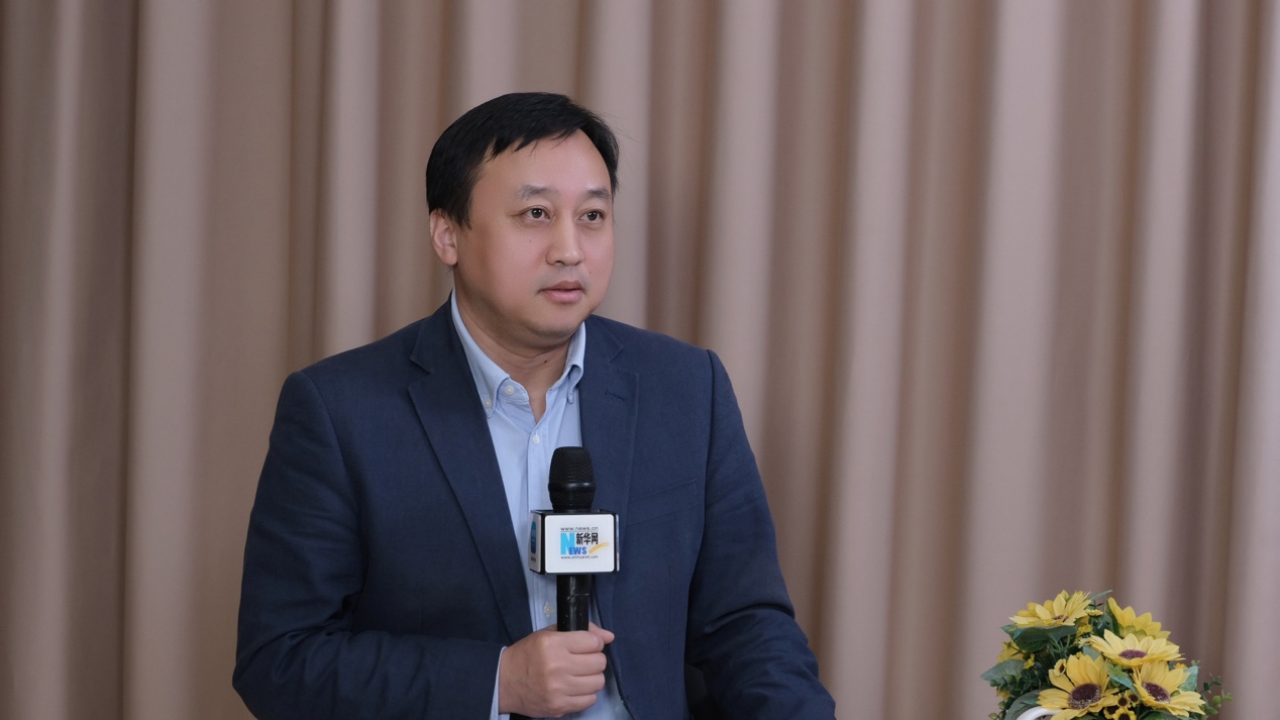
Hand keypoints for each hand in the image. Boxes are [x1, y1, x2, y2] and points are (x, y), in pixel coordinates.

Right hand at [498, 622, 614, 717]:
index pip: (594, 642)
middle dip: (594, 660)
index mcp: (553, 644)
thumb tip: (609, 636)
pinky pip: (590, 700)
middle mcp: (557, 666)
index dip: (593, 643)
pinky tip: (574, 688)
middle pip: (599, 663)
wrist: (504, 682)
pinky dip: (586, 694)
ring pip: (598, 682)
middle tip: (582, 661)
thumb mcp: (549, 634)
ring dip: (592, 677)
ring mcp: (559, 689)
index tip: (586, 646)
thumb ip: (581, 631)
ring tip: (579, 675)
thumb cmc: (528, 654)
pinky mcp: (559, 706)